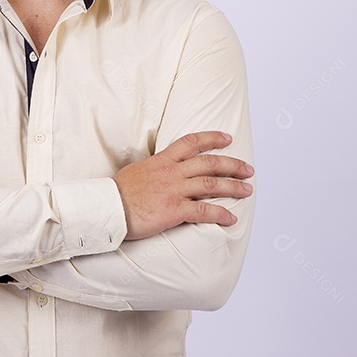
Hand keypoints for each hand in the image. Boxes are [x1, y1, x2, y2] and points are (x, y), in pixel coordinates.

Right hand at [112, 131, 253, 240]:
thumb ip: (155, 168)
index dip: (212, 138)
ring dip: (233, 188)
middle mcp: (172, 172)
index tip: (227, 138)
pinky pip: (204, 211)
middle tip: (248, 169)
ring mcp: (175, 191)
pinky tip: (231, 218)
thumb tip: (163, 170)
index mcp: (162, 160)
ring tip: (247, 191)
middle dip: (232, 165)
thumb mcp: (138, 170)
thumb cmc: (118, 192)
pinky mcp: (175, 210)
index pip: (191, 142)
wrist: (108, 208)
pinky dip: (220, 214)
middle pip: (209, 163)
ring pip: (212, 185)